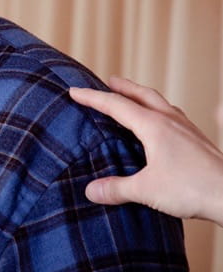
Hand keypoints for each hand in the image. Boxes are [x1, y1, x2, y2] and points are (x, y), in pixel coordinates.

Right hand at [69, 76, 222, 226]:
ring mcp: (187, 128)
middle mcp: (170, 121)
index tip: (75, 91)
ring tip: (134, 98)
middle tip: (108, 80)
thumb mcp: (147, 190)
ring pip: (161, 103)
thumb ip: (117, 188)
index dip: (92, 97)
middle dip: (123, 87)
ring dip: (143, 96)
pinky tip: (162, 124)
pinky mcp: (198, 140)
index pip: (115, 105)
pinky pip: (174, 116)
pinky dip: (161, 111)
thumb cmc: (193, 188)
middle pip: (142, 94)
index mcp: (153, 126)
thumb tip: (91, 191)